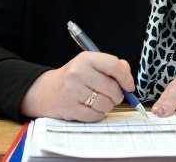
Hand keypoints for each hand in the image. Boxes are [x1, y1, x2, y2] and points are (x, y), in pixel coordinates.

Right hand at [19, 51, 134, 121]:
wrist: (47, 91)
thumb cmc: (75, 77)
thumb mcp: (90, 64)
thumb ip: (113, 66)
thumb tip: (128, 79)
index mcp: (86, 59)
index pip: (113, 65)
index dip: (126, 77)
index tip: (129, 86)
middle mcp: (78, 73)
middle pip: (112, 88)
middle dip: (118, 95)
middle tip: (113, 95)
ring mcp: (72, 92)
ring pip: (106, 104)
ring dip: (108, 106)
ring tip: (100, 101)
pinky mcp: (70, 109)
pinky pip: (96, 116)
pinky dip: (98, 114)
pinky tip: (92, 108)